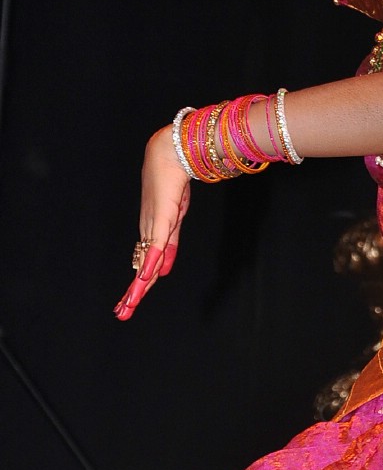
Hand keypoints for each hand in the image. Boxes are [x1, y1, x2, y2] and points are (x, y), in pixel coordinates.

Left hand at [115, 128, 190, 319]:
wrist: (169, 156)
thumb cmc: (172, 182)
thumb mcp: (174, 220)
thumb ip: (169, 247)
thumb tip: (163, 270)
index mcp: (151, 234)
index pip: (143, 266)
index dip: (136, 286)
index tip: (128, 303)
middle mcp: (148, 233)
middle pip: (140, 269)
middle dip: (132, 294)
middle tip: (121, 314)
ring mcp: (153, 227)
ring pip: (144, 263)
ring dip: (137, 287)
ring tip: (128, 306)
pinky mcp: (162, 220)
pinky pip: (157, 247)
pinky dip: (151, 264)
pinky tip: (145, 278)